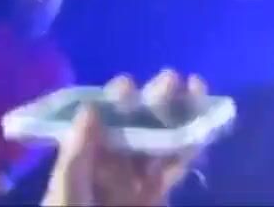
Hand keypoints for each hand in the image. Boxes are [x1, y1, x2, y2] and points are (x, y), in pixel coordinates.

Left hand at [42, 70, 211, 206]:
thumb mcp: (66, 199)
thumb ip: (76, 159)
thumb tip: (89, 109)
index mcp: (82, 161)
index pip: (99, 122)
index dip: (114, 101)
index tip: (128, 85)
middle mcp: (110, 164)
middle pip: (134, 125)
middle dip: (153, 99)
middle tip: (172, 79)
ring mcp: (135, 179)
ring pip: (160, 140)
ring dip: (179, 114)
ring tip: (197, 86)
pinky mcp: (156, 195)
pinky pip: (175, 165)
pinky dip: (192, 144)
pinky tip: (206, 122)